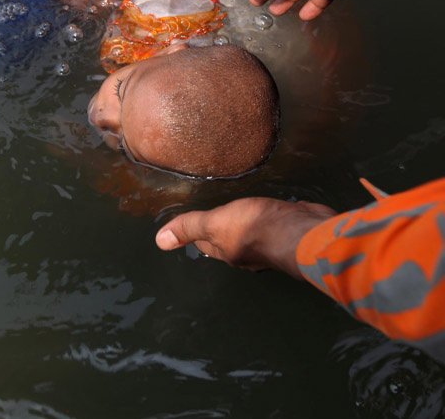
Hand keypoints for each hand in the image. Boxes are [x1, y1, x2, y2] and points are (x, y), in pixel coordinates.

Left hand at [155, 196, 336, 278]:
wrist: (303, 231)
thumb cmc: (254, 227)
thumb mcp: (215, 223)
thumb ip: (190, 227)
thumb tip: (159, 242)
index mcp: (227, 251)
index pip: (205, 243)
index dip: (196, 234)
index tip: (191, 224)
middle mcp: (247, 253)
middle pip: (229, 241)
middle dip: (222, 230)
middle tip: (216, 214)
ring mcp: (270, 243)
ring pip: (252, 233)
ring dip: (248, 224)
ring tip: (242, 209)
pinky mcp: (289, 231)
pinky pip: (274, 224)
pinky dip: (270, 218)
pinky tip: (271, 209)